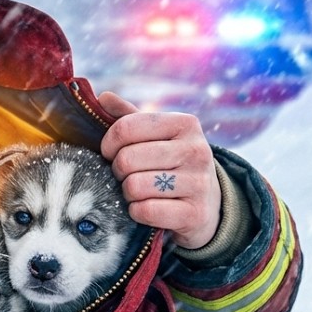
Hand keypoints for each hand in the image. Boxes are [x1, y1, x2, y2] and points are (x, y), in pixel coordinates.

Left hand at [98, 91, 220, 248]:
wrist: (208, 203)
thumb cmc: (170, 163)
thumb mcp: (154, 136)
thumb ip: (128, 116)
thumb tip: (103, 97)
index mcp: (185, 124)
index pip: (126, 127)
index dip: (108, 143)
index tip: (110, 152)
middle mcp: (196, 150)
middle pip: (126, 159)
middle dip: (118, 170)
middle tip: (126, 175)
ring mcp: (199, 183)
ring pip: (134, 186)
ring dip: (127, 193)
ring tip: (138, 191)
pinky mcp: (196, 214)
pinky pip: (145, 211)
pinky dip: (137, 212)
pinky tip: (147, 208)